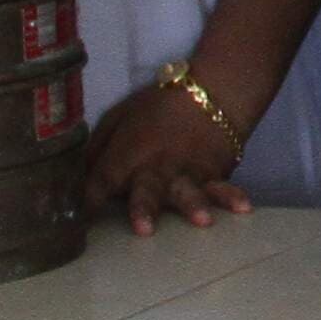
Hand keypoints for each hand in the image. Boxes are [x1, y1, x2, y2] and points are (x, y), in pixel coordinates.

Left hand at [83, 71, 257, 231]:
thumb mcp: (118, 117)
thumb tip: (78, 177)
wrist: (211, 90)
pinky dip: (233, 197)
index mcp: (128, 153)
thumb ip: (98, 148)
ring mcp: (188, 173)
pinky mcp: (213, 175)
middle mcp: (157, 167)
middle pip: (148, 191)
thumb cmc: (158, 105)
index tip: (77, 224)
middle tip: (144, 229)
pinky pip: (223, 188)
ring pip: (188, 191)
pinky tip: (243, 209)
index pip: (103, 183)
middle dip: (145, 208)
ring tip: (203, 222)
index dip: (88, 203)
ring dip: (193, 205)